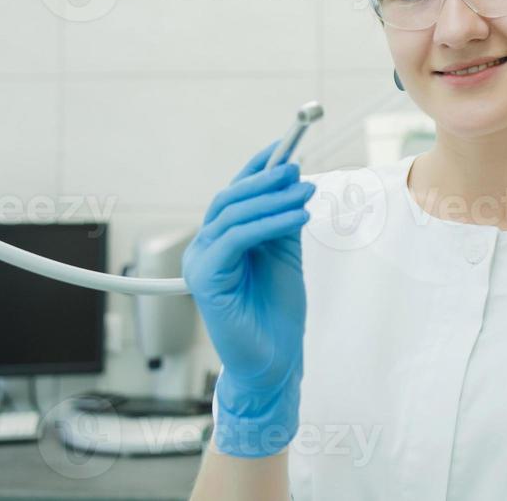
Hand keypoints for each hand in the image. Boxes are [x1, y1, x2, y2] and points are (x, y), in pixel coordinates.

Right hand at [183, 140, 314, 455]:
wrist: (275, 360)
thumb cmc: (277, 311)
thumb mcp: (284, 253)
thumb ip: (280, 219)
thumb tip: (290, 178)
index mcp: (220, 240)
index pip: (234, 193)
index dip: (257, 167)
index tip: (285, 146)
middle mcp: (204, 248)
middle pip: (230, 198)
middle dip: (265, 179)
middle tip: (297, 169)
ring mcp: (200, 262)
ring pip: (233, 215)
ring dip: (273, 198)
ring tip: (306, 191)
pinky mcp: (205, 279)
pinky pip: (237, 238)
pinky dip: (269, 223)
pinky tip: (298, 216)